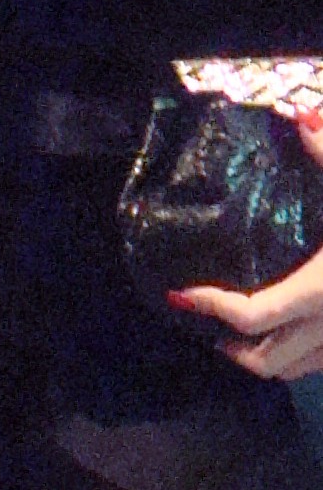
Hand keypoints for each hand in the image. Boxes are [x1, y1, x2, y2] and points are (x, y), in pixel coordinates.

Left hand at [166, 113, 322, 377]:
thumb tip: (302, 117)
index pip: (250, 314)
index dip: (209, 307)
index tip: (181, 295)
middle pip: (263, 362)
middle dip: (230, 346)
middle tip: (212, 322)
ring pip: (293, 373)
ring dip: (262, 357)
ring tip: (246, 329)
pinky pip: (322, 367)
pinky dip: (299, 358)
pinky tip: (299, 327)